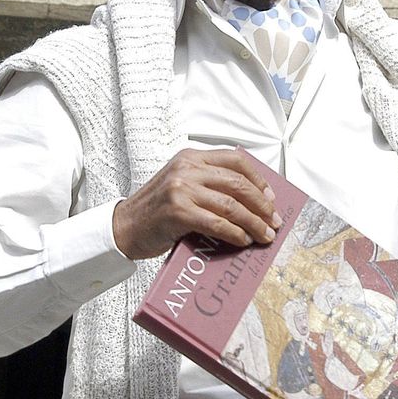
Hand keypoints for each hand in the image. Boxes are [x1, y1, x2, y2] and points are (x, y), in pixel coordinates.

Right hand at [112, 148, 279, 259]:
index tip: (270, 197)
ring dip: (254, 223)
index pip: (235, 160)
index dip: (258, 179)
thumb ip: (209, 184)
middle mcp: (187, 169)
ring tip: (264, 235)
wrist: (124, 227)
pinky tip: (243, 241)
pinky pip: (217, 223)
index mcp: (191, 157)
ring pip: (231, 205)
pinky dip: (235, 233)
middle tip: (273, 221)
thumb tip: (251, 201)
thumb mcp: (181, 185)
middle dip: (262, 205)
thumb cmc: (156, 210)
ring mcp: (182, 189)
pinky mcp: (178, 212)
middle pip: (238, 183)